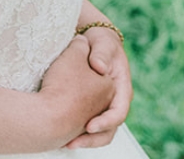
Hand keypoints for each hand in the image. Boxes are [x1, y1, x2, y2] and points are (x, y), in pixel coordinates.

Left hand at [65, 25, 132, 147]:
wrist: (92, 40)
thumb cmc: (99, 41)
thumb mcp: (102, 42)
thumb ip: (101, 53)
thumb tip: (99, 67)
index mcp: (121, 89)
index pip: (118, 112)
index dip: (105, 121)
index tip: (89, 126)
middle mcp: (115, 101)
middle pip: (109, 129)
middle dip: (92, 138)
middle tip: (73, 142)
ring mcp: (103, 106)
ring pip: (99, 133)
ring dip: (84, 140)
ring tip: (66, 144)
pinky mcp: (91, 107)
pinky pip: (87, 125)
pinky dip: (77, 132)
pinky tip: (61, 136)